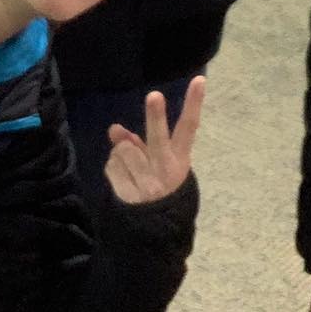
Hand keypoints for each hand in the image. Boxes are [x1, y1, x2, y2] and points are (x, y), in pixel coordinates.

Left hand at [104, 75, 204, 203]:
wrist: (156, 231)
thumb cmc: (159, 185)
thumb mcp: (158, 163)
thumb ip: (139, 143)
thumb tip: (114, 129)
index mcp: (179, 159)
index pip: (189, 127)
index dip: (194, 103)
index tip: (199, 80)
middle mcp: (166, 170)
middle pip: (158, 138)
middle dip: (156, 117)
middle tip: (155, 95)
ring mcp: (148, 185)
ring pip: (125, 150)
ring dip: (121, 154)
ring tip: (131, 168)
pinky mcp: (130, 196)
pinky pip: (112, 167)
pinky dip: (114, 169)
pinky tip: (125, 181)